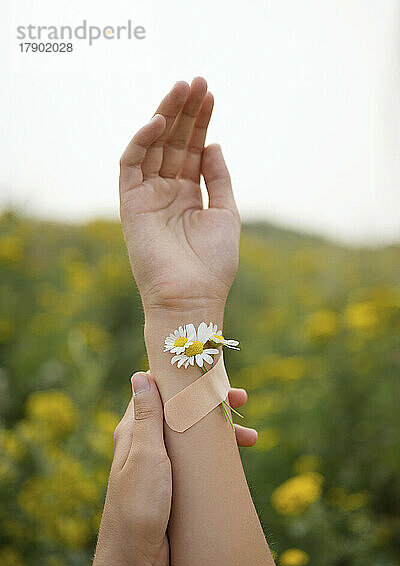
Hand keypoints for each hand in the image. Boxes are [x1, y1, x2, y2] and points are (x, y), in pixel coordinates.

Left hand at [89, 373, 256, 565]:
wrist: (136, 561)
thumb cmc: (137, 507)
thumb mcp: (145, 456)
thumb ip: (146, 417)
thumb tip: (140, 375)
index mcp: (134, 431)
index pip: (158, 391)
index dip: (183, 379)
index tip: (209, 374)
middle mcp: (146, 444)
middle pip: (181, 412)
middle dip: (210, 403)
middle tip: (241, 399)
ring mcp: (161, 465)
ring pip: (193, 436)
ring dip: (219, 431)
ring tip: (250, 437)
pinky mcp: (173, 485)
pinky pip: (196, 461)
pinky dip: (216, 455)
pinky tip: (235, 459)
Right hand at [119, 77, 240, 315]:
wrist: (193, 297)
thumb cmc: (213, 263)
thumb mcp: (225, 214)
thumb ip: (218, 178)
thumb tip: (213, 144)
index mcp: (188, 195)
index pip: (192, 149)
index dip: (201, 121)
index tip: (210, 94)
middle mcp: (166, 191)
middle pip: (173, 142)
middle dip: (185, 111)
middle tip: (197, 81)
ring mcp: (147, 196)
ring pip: (152, 146)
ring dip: (166, 115)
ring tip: (183, 88)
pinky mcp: (130, 204)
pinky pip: (131, 165)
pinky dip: (142, 141)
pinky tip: (160, 122)